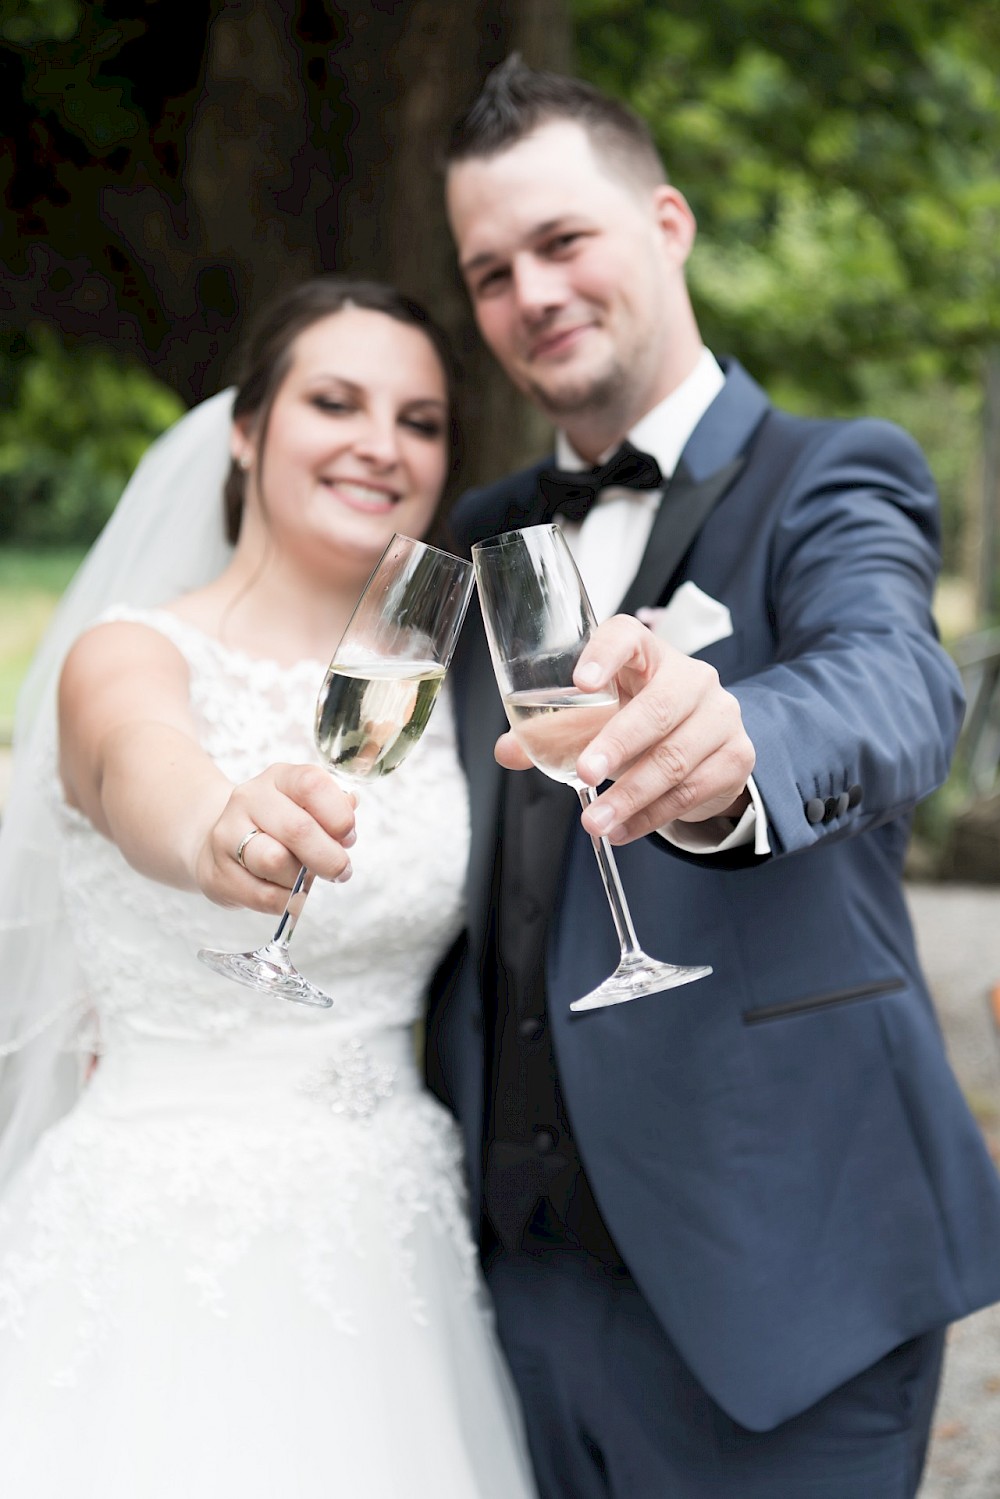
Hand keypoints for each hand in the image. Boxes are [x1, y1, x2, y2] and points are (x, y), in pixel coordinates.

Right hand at [194, 764, 356, 914]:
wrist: (218, 842)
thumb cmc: (277, 825)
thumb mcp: (304, 805)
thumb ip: (333, 806)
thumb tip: (350, 806)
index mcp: (278, 778)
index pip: (312, 784)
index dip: (339, 814)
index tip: (348, 836)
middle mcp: (248, 799)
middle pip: (298, 829)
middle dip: (329, 857)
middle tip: (341, 870)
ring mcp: (227, 835)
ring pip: (275, 862)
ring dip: (302, 879)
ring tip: (306, 879)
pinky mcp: (218, 874)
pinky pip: (264, 896)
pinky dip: (287, 901)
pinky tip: (289, 894)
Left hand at [495, 615, 754, 844]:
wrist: (705, 745)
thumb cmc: (639, 719)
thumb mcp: (598, 719)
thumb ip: (554, 732)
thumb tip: (508, 751)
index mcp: (648, 654)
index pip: (628, 637)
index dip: (604, 653)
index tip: (580, 681)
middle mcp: (691, 677)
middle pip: (658, 707)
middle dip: (619, 744)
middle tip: (585, 773)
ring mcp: (720, 716)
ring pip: (675, 758)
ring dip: (631, 795)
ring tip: (596, 821)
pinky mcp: (736, 756)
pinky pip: (692, 790)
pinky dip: (652, 815)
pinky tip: (623, 829)